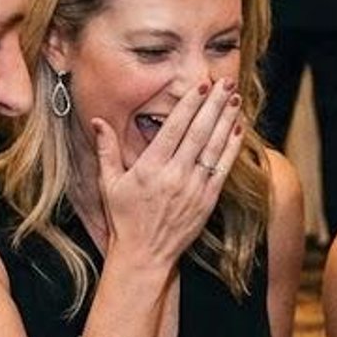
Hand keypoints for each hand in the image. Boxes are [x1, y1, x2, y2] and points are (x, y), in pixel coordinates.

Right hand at [94, 80, 244, 271]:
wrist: (144, 255)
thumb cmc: (124, 218)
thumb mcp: (109, 183)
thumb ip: (106, 149)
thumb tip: (98, 121)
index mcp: (150, 168)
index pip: (174, 128)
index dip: (190, 105)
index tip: (201, 86)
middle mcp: (174, 175)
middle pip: (198, 132)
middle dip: (214, 105)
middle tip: (225, 82)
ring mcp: (193, 188)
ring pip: (214, 147)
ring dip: (226, 120)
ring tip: (235, 98)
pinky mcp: (206, 200)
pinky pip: (223, 168)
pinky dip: (231, 147)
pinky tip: (238, 128)